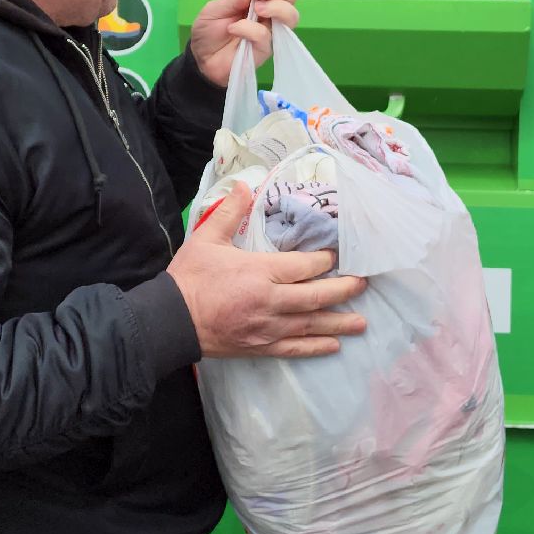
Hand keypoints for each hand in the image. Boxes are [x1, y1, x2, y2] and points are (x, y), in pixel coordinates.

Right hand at [167, 184, 365, 357]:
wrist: (170, 320)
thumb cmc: (189, 278)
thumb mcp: (206, 239)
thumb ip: (228, 212)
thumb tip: (244, 185)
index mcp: (259, 272)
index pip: (303, 266)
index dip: (324, 262)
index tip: (337, 257)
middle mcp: (270, 301)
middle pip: (316, 296)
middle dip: (343, 290)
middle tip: (363, 284)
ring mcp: (267, 328)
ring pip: (311, 325)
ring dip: (339, 323)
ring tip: (362, 322)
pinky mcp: (261, 347)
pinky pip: (294, 348)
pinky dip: (316, 347)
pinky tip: (334, 345)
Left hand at [190, 0, 300, 86]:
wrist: (199, 58)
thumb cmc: (209, 31)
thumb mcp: (217, 7)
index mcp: (259, 2)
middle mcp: (269, 17)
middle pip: (291, 0)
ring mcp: (269, 35)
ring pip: (290, 18)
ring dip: (275, 9)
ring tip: (257, 9)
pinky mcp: (263, 51)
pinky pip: (265, 37)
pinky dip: (249, 29)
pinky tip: (233, 29)